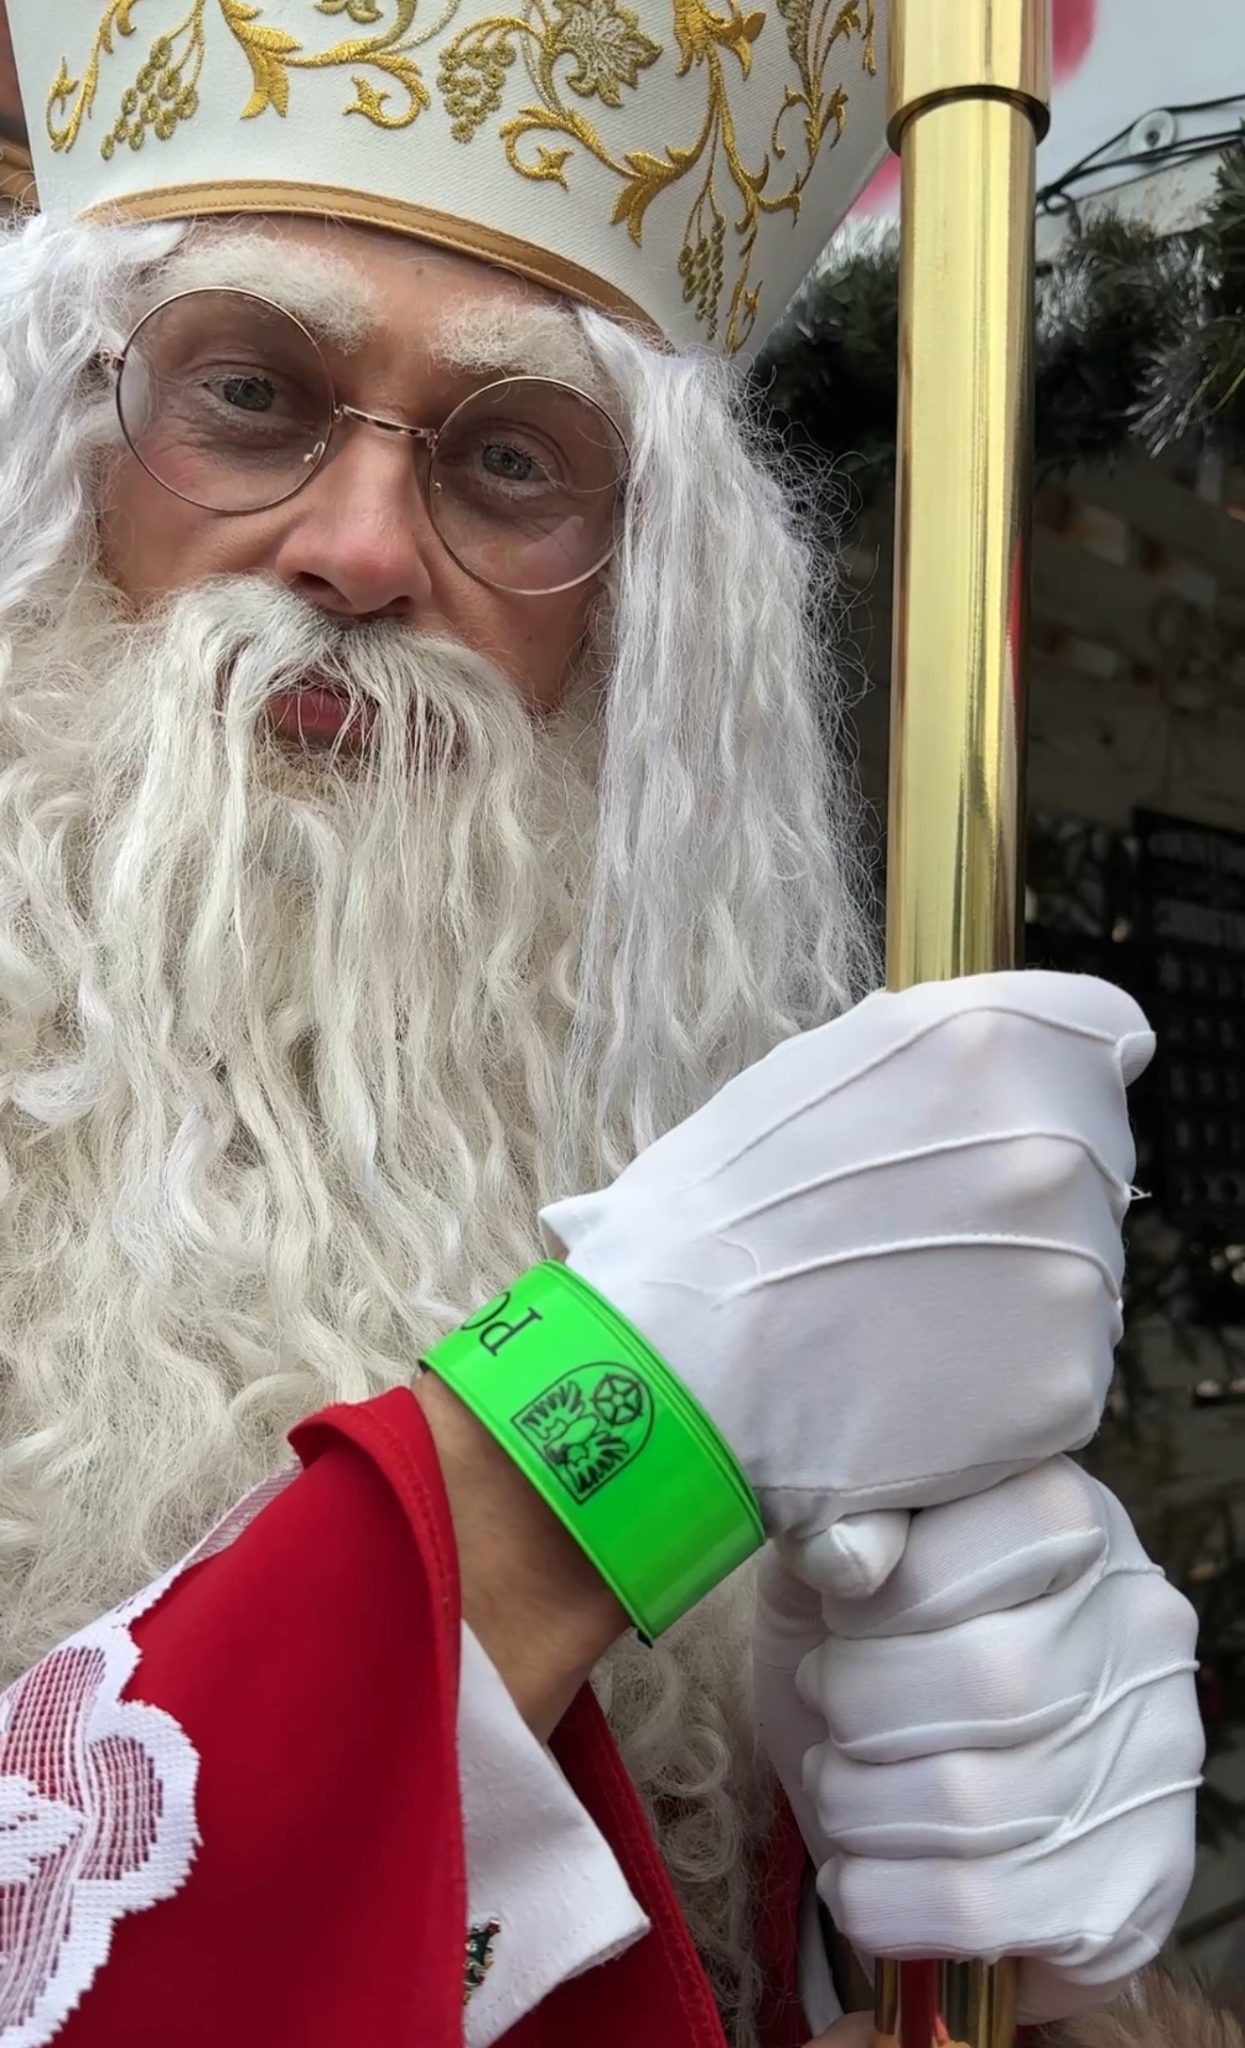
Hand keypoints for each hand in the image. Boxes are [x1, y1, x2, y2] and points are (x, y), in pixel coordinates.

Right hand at [541, 971, 1151, 1536]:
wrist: (667, 1367)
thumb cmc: (715, 1217)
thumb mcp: (813, 1074)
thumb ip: (937, 1055)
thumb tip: (1041, 1045)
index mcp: (992, 1043)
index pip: (1108, 1037)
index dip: (1053, 1082)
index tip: (994, 1128)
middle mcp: (1053, 1145)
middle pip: (1097, 1162)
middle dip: (1024, 1196)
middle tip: (911, 1241)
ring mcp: (1074, 1268)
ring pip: (1081, 1267)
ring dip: (1015, 1287)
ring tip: (898, 1314)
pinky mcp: (1068, 1381)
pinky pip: (1063, 1367)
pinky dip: (1005, 1380)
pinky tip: (914, 1378)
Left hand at [753, 1461, 1203, 2022]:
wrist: (922, 1771)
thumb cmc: (875, 1638)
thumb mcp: (846, 1551)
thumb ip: (847, 1525)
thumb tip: (847, 1555)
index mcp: (1074, 1520)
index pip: (986, 1549)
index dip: (877, 1600)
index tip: (842, 1615)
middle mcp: (1141, 1631)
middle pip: (988, 1681)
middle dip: (863, 1707)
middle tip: (831, 1704)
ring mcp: (1150, 1763)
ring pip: (973, 1803)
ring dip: (859, 1803)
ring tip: (842, 1780)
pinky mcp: (1130, 1888)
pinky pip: (976, 1908)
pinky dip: (878, 1895)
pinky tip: (858, 1867)